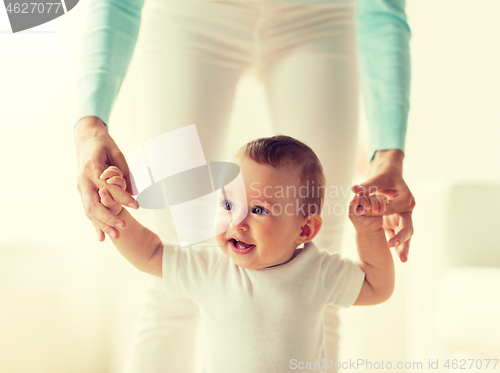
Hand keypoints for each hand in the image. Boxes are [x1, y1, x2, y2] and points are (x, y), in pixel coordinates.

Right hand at [74, 116, 138, 240]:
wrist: (85, 138)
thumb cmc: (103, 144)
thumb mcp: (116, 153)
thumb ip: (124, 172)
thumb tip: (133, 192)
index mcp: (91, 167)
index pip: (106, 187)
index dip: (121, 197)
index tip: (136, 206)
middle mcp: (83, 180)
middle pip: (92, 204)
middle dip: (108, 218)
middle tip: (124, 226)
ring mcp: (81, 187)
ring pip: (89, 210)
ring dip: (102, 225)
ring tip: (117, 236)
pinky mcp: (83, 192)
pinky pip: (88, 210)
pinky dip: (95, 224)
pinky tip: (102, 237)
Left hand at [349, 194, 387, 232]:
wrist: (370, 229)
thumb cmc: (359, 223)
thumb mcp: (353, 215)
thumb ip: (352, 206)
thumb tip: (356, 195)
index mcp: (357, 201)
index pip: (362, 196)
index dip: (365, 201)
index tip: (367, 208)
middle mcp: (365, 200)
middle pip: (370, 196)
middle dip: (373, 203)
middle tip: (373, 211)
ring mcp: (373, 201)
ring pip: (377, 197)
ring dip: (379, 204)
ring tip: (378, 212)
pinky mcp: (380, 204)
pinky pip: (383, 199)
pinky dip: (384, 202)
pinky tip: (386, 205)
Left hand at [351, 150, 414, 262]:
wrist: (391, 176)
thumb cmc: (384, 177)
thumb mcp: (376, 180)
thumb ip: (366, 186)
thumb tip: (353, 188)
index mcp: (405, 199)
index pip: (393, 209)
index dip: (384, 212)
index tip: (376, 217)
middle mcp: (407, 210)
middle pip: (407, 226)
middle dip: (401, 237)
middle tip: (392, 245)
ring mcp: (403, 218)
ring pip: (405, 235)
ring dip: (403, 247)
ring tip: (402, 260)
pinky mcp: (397, 223)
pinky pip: (398, 236)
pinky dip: (398, 246)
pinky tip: (397, 259)